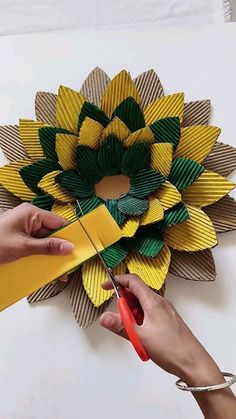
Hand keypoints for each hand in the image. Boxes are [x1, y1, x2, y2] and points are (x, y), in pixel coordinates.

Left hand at [0, 203, 73, 263]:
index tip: (77, 248)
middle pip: (52, 232)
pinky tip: (42, 265)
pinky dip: (40, 254)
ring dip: (48, 253)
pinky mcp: (21, 237)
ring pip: (44, 240)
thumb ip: (47, 247)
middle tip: (67, 262)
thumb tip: (68, 247)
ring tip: (54, 267)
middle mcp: (29, 218)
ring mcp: (25, 228)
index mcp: (31, 213)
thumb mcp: (23, 246)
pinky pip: (36, 245)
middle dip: (58, 247)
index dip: (68, 235)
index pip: (58, 222)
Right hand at [100, 274, 217, 380]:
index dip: (118, 280)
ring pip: (143, 304)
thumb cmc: (172, 349)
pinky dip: (141, 319)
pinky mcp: (167, 320)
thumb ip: (121, 326)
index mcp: (153, 302)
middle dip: (124, 303)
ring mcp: (165, 311)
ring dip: (132, 313)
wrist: (194, 363)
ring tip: (133, 332)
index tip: (106, 287)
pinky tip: (142, 335)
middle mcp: (160, 303)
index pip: (133, 281)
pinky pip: (149, 313)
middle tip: (120, 318)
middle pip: (137, 292)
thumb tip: (104, 317)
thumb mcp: (141, 338)